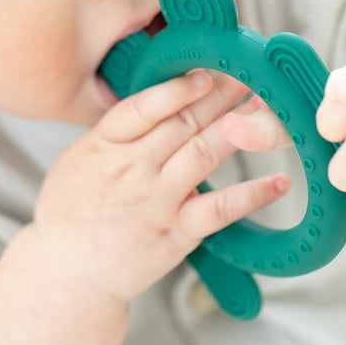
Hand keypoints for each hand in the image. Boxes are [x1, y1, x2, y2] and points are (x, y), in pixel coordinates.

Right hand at [33, 72, 289, 302]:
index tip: (205, 72)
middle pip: (182, 123)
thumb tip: (158, 100)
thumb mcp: (76, 160)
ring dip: (239, 127)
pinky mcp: (176, 235)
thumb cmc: (70, 210)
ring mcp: (156, 203)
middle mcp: (131, 170)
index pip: (143, 108)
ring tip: (266, 107)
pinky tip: (279, 182)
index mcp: (103, 146)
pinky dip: (252, 194)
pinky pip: (219, 210)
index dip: (176, 89)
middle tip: (249, 74)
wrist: (66, 273)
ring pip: (203, 154)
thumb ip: (114, 132)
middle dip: (220, 95)